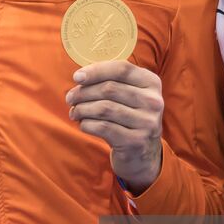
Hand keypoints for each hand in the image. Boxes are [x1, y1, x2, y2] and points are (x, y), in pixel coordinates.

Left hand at [66, 61, 163, 193]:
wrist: (143, 155)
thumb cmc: (128, 118)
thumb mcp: (129, 95)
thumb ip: (112, 81)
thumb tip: (80, 77)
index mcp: (152, 83)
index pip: (122, 68)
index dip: (96, 71)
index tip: (77, 77)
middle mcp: (153, 101)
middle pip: (109, 88)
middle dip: (83, 92)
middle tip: (70, 98)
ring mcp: (147, 122)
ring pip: (104, 108)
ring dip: (82, 109)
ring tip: (74, 112)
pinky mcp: (136, 141)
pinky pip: (103, 127)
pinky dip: (87, 124)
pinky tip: (83, 124)